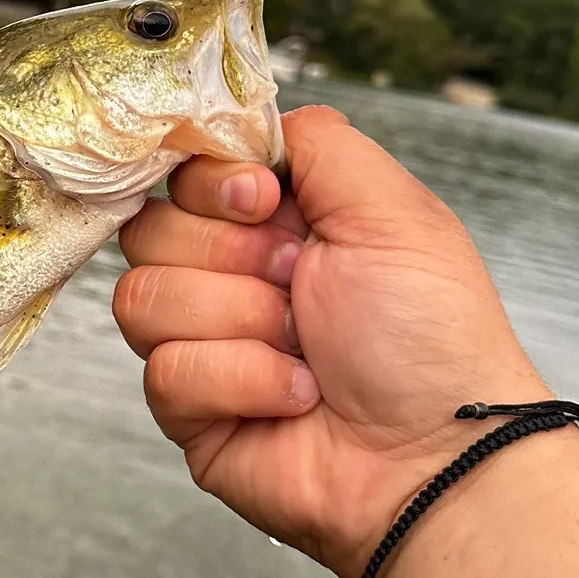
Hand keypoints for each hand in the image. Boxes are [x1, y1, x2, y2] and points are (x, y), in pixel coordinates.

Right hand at [114, 105, 551, 577]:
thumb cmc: (431, 336)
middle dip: (231, 256)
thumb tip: (244, 121)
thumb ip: (315, 140)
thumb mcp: (392, 209)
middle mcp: (232, 275)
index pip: (182, 171)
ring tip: (303, 349)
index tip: (260, 198)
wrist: (434, 456)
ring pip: (143, 299)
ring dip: (238, 320)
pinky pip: (165, 371)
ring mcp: (205, 343)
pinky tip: (293, 396)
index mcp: (274, 220)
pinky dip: (240, 379)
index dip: (210, 181)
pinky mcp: (189, 411)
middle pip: (149, 230)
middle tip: (300, 284)